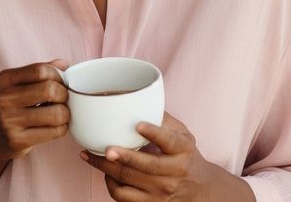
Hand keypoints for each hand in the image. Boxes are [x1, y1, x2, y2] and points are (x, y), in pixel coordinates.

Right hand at [0, 59, 70, 164]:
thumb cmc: (8, 106)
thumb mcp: (16, 84)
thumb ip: (39, 73)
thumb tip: (63, 63)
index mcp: (5, 79)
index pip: (40, 70)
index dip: (57, 75)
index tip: (60, 82)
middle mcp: (4, 99)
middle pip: (49, 90)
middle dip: (64, 94)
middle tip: (62, 99)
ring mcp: (9, 121)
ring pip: (56, 114)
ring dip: (66, 114)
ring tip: (61, 114)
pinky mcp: (17, 140)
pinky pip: (54, 132)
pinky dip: (62, 128)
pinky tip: (56, 126)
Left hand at [80, 112, 254, 200]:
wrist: (199, 188)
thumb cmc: (185, 154)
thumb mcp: (182, 134)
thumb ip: (163, 118)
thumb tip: (137, 98)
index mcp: (182, 149)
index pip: (169, 141)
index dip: (154, 133)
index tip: (138, 125)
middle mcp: (174, 172)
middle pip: (146, 165)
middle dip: (124, 157)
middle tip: (107, 148)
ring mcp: (162, 191)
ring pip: (129, 181)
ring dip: (106, 168)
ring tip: (91, 155)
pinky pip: (123, 196)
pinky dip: (110, 184)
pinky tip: (104, 172)